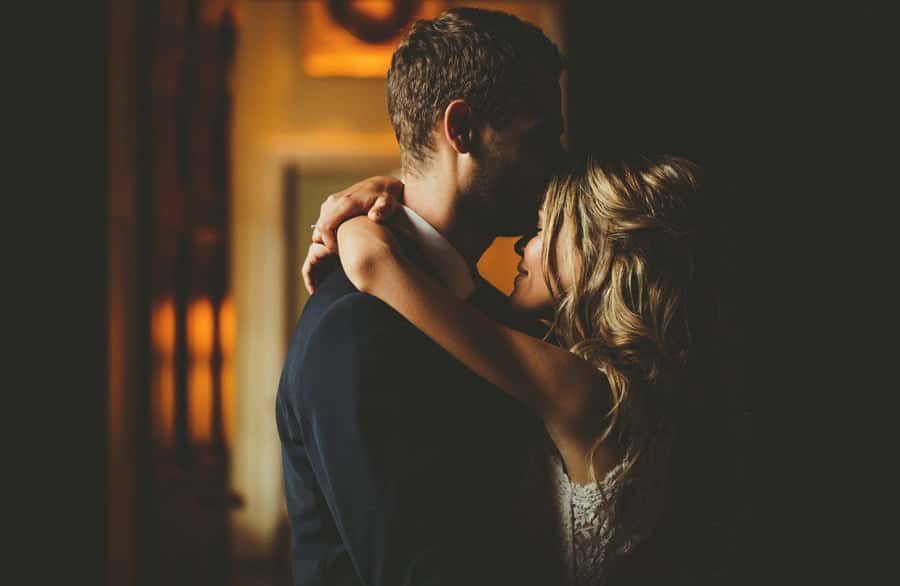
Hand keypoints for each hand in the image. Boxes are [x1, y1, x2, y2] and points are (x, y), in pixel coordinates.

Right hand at [303, 176, 403, 293]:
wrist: (382, 185)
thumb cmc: (387, 198)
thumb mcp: (388, 204)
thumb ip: (383, 210)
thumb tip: (374, 217)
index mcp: (345, 203)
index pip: (326, 227)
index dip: (330, 244)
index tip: (341, 252)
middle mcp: (334, 201)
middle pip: (320, 228)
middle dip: (327, 243)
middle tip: (343, 252)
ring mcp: (331, 202)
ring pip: (319, 226)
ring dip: (327, 238)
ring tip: (344, 245)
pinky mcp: (331, 204)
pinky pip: (323, 222)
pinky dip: (328, 232)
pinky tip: (343, 238)